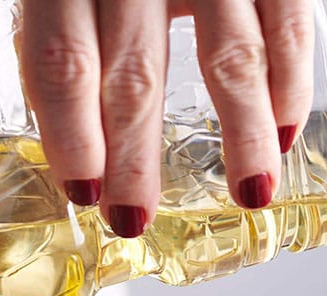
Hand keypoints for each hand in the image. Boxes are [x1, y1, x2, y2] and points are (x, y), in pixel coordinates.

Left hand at [19, 0, 314, 237]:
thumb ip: (61, 47)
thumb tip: (71, 145)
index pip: (61, 61)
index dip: (71, 134)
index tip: (82, 191)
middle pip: (134, 72)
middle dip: (133, 157)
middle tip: (133, 218)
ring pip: (228, 54)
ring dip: (239, 132)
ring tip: (244, 191)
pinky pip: (286, 23)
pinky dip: (288, 84)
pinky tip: (280, 133)